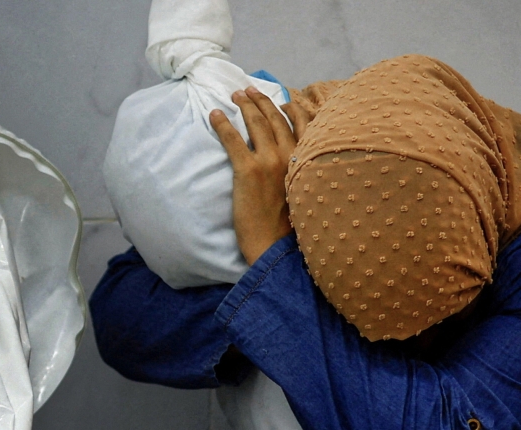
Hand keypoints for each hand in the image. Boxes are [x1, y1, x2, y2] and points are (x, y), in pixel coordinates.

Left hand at [210, 88, 309, 265]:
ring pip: (255, 123)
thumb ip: (302, 174)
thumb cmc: (291, 228)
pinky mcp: (247, 170)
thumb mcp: (306, 196)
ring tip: (234, 97)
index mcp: (306, 162)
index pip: (303, 125)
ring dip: (243, 105)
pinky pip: (232, 138)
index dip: (290, 109)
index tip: (281, 100)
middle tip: (247, 92)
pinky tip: (214, 114)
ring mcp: (269, 162)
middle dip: (260, 101)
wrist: (274, 247)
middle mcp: (291, 157)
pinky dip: (222, 123)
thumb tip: (294, 163)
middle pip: (275, 118)